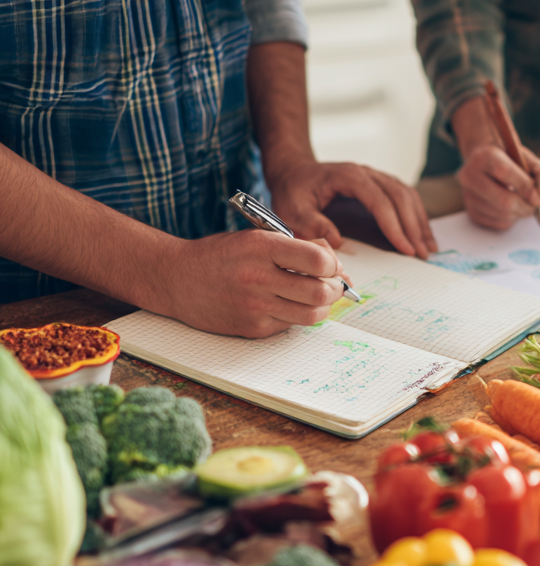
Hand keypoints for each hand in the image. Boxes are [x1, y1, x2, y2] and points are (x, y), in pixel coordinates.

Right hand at [165, 231, 348, 337]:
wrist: (176, 278)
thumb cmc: (222, 255)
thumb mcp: (256, 237)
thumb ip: (297, 247)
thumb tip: (336, 264)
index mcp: (261, 246)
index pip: (318, 260)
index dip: (333, 265)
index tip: (330, 266)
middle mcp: (258, 276)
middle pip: (320, 292)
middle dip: (334, 290)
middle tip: (332, 286)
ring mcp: (254, 306)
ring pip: (311, 315)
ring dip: (322, 308)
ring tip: (316, 298)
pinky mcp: (252, 327)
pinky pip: (290, 325)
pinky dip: (298, 316)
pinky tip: (289, 305)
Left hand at [268, 159, 436, 258]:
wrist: (294, 170)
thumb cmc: (294, 189)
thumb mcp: (293, 208)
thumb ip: (313, 224)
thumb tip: (338, 244)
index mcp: (348, 176)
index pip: (380, 201)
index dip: (395, 226)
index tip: (405, 249)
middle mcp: (367, 173)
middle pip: (400, 197)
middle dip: (413, 227)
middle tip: (421, 254)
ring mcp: (376, 177)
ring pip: (407, 196)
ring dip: (420, 222)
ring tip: (428, 248)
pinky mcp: (380, 185)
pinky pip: (405, 198)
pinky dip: (416, 216)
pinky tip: (422, 235)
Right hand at [451, 95, 539, 230]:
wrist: (491, 166)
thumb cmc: (514, 164)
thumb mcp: (533, 162)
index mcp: (484, 156)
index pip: (504, 173)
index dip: (526, 187)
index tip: (538, 196)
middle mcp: (469, 175)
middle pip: (503, 201)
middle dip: (526, 207)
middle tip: (535, 205)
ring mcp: (468, 196)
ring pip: (502, 215)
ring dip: (521, 214)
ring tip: (524, 203)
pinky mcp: (471, 212)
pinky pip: (498, 224)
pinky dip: (512, 219)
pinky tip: (512, 208)